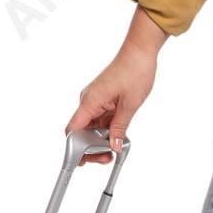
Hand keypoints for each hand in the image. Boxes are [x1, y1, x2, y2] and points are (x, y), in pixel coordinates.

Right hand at [67, 7, 166, 159]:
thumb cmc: (134, 70)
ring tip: (113, 148)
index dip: (73, 148)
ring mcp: (95, 98)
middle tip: (106, 157)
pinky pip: (99, 118)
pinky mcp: (103, 97)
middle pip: (81, 130)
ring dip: (99, 139)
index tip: (80, 161)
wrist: (140, 51)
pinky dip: (105, 129)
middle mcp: (88, 100)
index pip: (73, 129)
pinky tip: (116, 136)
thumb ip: (119, 128)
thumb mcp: (130, 105)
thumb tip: (114, 146)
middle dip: (90, 147)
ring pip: (91, 125)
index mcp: (90, 101)